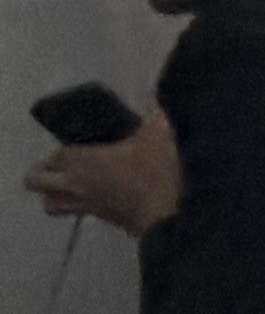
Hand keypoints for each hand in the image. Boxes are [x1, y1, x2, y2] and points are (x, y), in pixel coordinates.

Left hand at [23, 99, 177, 239]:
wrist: (178, 214)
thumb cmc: (160, 170)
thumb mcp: (160, 131)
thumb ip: (155, 109)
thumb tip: (156, 91)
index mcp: (82, 161)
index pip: (52, 157)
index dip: (58, 152)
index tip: (73, 146)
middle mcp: (76, 185)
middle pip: (37, 184)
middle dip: (41, 175)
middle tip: (60, 166)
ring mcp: (89, 207)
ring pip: (51, 205)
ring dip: (54, 194)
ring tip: (72, 184)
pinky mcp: (106, 222)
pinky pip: (79, 213)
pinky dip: (81, 205)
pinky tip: (103, 195)